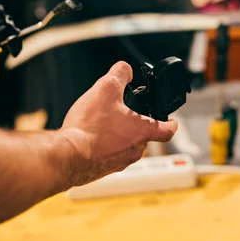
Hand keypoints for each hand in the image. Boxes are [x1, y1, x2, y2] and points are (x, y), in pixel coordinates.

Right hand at [61, 62, 177, 185]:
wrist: (67, 156)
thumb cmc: (89, 127)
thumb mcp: (105, 89)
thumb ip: (119, 74)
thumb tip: (125, 69)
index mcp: (142, 132)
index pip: (167, 130)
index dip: (171, 123)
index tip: (172, 121)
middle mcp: (134, 150)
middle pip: (143, 136)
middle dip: (135, 124)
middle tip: (123, 113)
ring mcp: (118, 163)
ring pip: (125, 146)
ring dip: (118, 135)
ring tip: (102, 124)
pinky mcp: (102, 171)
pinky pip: (108, 156)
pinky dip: (103, 146)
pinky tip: (89, 137)